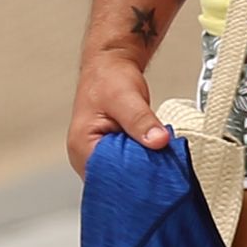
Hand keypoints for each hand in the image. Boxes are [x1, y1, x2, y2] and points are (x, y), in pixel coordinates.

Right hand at [66, 43, 165, 175]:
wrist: (110, 65)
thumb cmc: (109, 78)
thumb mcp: (127, 97)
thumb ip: (141, 120)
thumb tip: (159, 140)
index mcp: (82, 146)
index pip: (107, 178)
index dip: (131, 181)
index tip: (156, 178)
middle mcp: (86, 156)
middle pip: (115, 181)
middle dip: (139, 179)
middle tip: (164, 174)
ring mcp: (98, 156)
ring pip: (123, 175)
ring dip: (142, 172)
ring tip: (162, 169)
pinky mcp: (111, 154)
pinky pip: (127, 167)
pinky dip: (142, 165)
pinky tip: (157, 162)